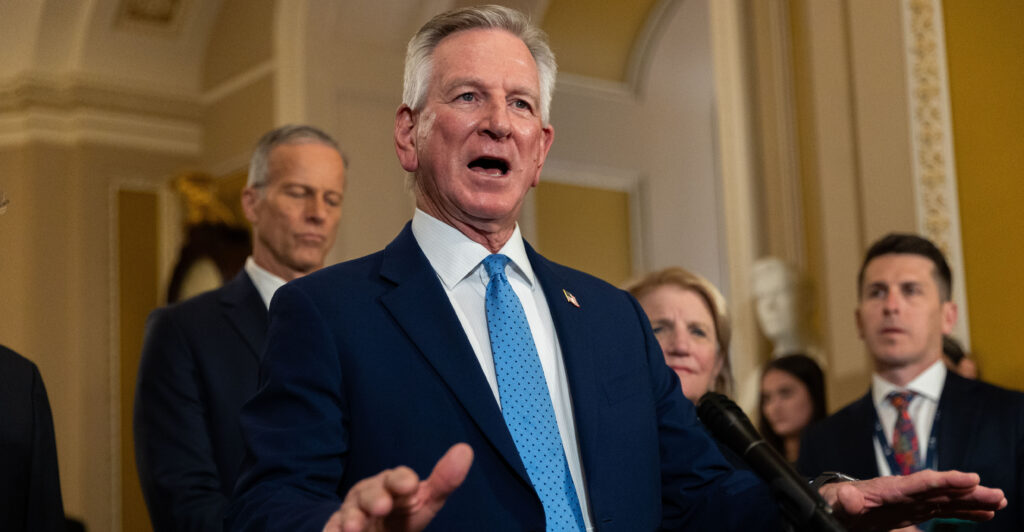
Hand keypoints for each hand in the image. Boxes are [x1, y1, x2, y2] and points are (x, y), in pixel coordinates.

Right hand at [323, 443, 473, 531]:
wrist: (371, 529)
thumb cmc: (401, 514)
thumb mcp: (425, 501)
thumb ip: (443, 481)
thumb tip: (465, 449)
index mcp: (392, 485)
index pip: (397, 479)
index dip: (401, 481)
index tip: (409, 486)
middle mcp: (370, 495)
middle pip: (370, 493)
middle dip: (375, 498)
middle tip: (383, 506)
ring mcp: (352, 513)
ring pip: (350, 512)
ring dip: (353, 517)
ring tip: (354, 528)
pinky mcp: (337, 528)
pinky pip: (333, 529)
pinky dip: (334, 531)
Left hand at [819, 469, 1006, 530]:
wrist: (835, 505)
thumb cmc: (834, 502)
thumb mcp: (834, 502)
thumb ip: (843, 500)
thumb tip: (847, 494)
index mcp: (888, 489)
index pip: (921, 483)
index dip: (945, 481)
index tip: (970, 478)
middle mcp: (906, 492)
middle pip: (941, 490)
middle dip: (969, 491)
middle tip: (996, 494)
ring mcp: (913, 502)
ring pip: (948, 499)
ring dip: (973, 500)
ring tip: (998, 501)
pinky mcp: (915, 511)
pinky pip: (943, 511)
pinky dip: (964, 512)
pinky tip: (984, 513)